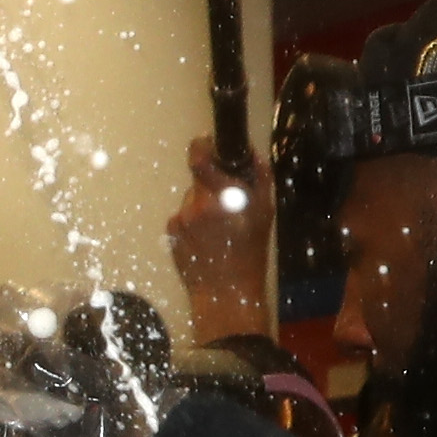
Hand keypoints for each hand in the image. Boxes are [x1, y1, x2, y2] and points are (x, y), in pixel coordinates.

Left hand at [165, 137, 272, 346]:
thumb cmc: (250, 253)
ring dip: (203, 205)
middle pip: (200, 179)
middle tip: (226, 204)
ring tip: (218, 229)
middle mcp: (198, 204)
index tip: (207, 143)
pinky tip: (206, 239)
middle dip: (212, 185)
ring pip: (192, 199)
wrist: (225, 292)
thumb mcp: (265, 212)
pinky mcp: (171, 231)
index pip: (199, 157)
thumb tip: (250, 152)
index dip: (202, 146)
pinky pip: (183, 216)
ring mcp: (181, 218)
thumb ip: (259, 177)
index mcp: (223, 196)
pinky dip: (193, 222)